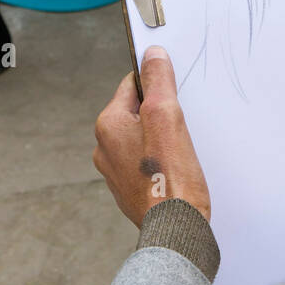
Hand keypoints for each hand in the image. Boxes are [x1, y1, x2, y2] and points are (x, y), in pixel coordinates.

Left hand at [93, 45, 211, 226]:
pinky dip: (159, 161)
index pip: (132, 86)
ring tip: (178, 151)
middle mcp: (104, 148)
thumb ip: (157, 81)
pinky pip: (144, 162)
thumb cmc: (170, 177)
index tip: (173, 94)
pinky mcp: (129, 190)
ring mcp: (115, 172)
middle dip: (159, 114)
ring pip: (142, 138)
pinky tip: (174, 169)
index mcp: (108, 125)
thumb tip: (151, 55)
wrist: (175, 229)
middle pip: (136, 112)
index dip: (155, 85)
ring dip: (160, 139)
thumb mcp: (166, 116)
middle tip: (180, 125)